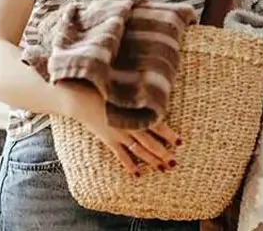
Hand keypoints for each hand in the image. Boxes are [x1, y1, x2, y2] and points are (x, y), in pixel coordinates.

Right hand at [57, 82, 180, 175]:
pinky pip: (121, 155)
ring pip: (139, 150)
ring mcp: (119, 133)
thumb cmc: (105, 88)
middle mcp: (129, 125)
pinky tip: (137, 175)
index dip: (169, 135)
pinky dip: (129, 165)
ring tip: (162, 169)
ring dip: (151, 161)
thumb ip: (140, 96)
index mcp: (135, 112)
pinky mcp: (108, 139)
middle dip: (163, 154)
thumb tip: (156, 95)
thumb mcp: (126, 91)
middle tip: (174, 164)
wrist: (81, 97)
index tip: (180, 143)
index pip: (157, 125)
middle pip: (150, 142)